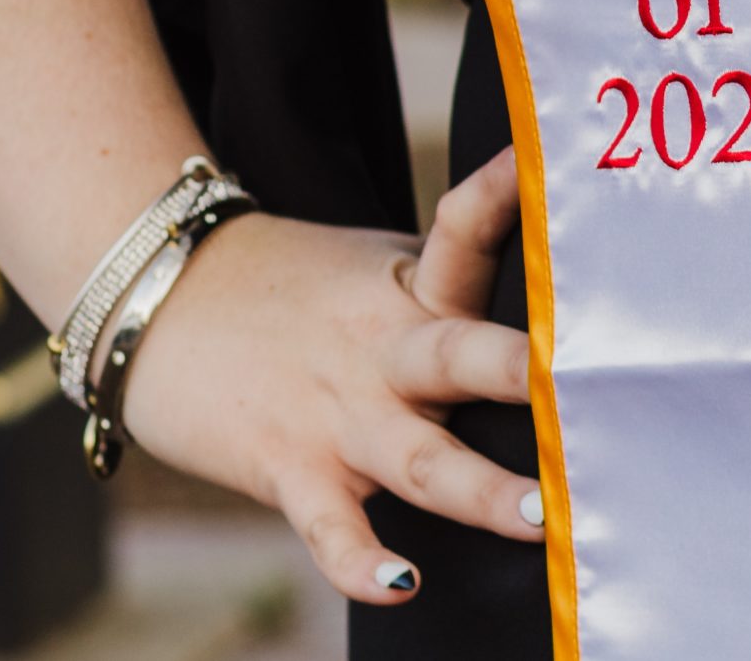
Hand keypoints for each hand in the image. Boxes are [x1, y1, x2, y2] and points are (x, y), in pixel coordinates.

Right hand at [120, 149, 540, 603]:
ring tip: (541, 514)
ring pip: (421, 459)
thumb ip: (452, 280)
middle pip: (462, 356)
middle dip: (522, 373)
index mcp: (412, 290)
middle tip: (596, 388)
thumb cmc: (292, 289)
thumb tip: (555, 291)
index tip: (539, 167)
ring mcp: (340, 416)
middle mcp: (386, 351)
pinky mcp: (292, 469)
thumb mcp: (376, 268)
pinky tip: (401, 583)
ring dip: (483, 490)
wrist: (154, 301)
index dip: (501, 198)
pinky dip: (363, 561)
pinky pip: (332, 526)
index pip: (464, 232)